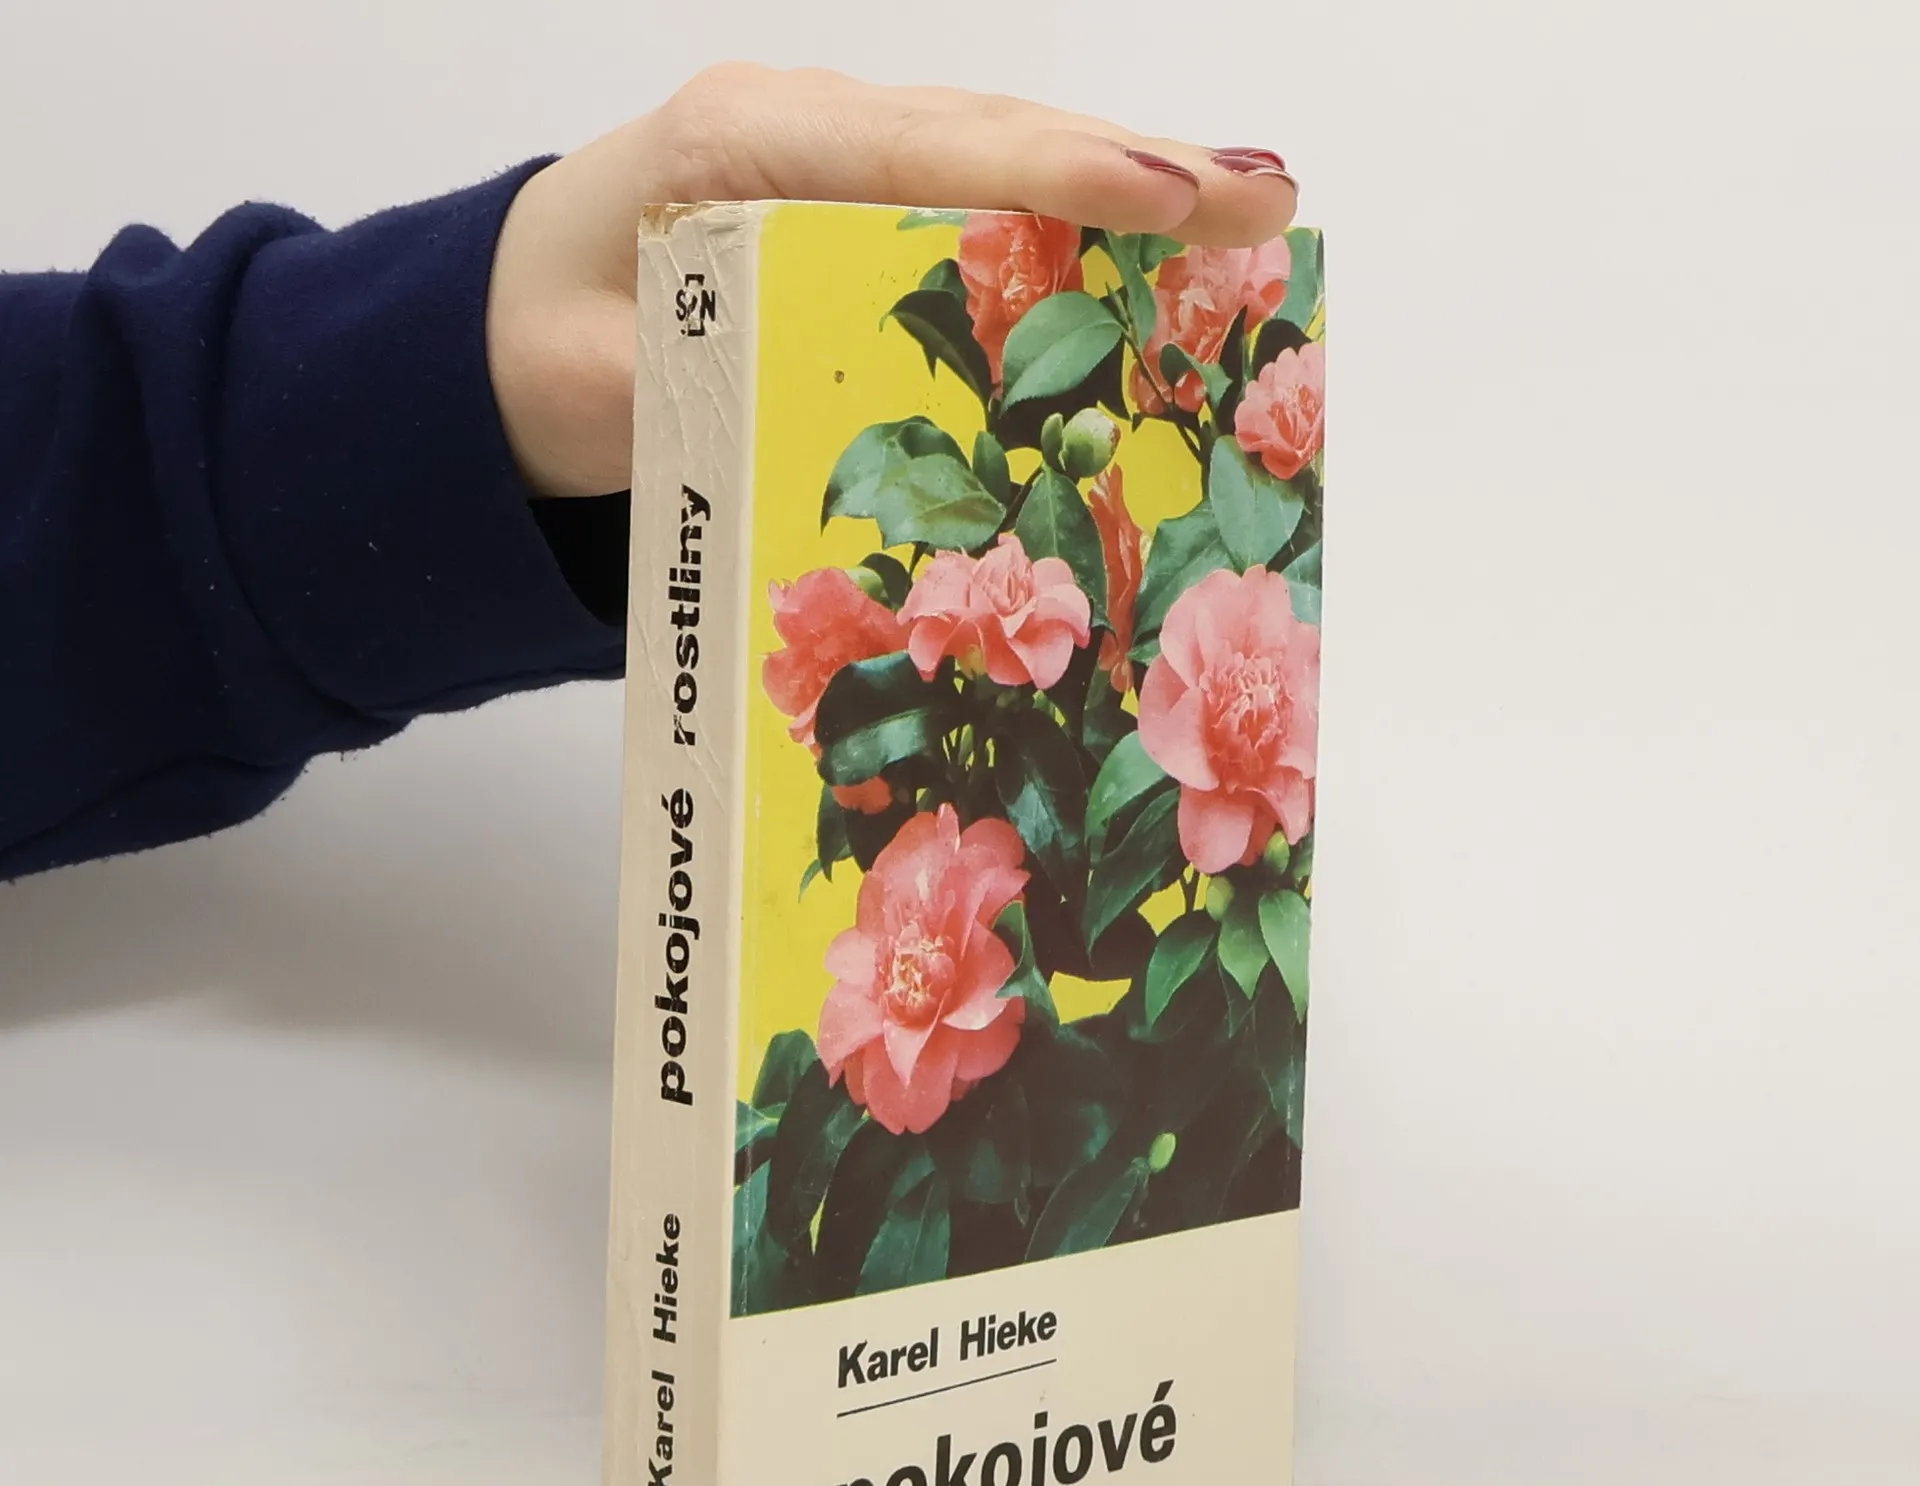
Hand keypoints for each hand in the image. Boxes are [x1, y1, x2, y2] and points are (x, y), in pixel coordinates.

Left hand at [486, 65, 1298, 496]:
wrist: (497, 329)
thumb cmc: (547, 358)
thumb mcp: (616, 393)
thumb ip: (718, 399)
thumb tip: (846, 446)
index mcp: (733, 151)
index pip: (920, 152)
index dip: (1053, 179)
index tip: (1169, 200)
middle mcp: (797, 130)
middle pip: (989, 134)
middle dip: (1133, 167)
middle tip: (1268, 194)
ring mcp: (830, 152)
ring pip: (997, 151)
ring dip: (1123, 181)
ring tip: (1249, 204)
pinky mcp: (851, 193)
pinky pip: (974, 186)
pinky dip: (1067, 211)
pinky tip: (1151, 239)